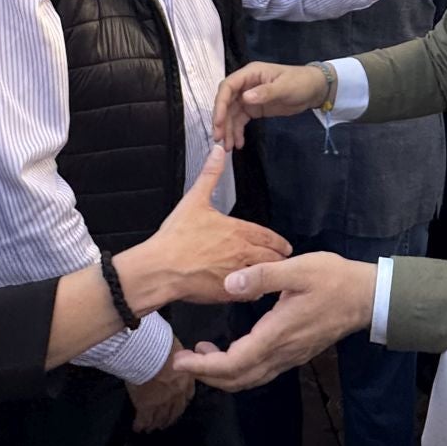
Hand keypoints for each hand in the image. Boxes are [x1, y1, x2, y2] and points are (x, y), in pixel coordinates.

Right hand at [124, 146, 290, 306]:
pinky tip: (251, 289)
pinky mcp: (228, 292)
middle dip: (279, 259)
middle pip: (272, 257)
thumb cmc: (175, 237)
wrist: (161, 268)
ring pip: (264, 276)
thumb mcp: (194, 200)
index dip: (279, 242)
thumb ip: (210, 175)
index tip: (285, 246)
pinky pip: (249, 293)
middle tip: (283, 261)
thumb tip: (218, 152)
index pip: (268, 237)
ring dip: (269, 275)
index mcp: (237, 230)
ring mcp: (237, 273)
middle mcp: (242, 252)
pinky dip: (253, 291)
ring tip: (270, 276)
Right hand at [128, 343, 194, 432]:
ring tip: (151, 428)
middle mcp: (176, 394)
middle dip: (170, 417)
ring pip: (160, 417)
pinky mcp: (146, 406)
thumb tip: (172, 357)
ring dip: (156, 423)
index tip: (179, 406)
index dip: (182, 402)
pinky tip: (137, 427)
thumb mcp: (175, 350)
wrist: (148, 351)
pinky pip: (143, 419)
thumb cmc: (161, 344)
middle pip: (175, 410)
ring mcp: (161, 402)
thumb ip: (177, 359)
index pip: (187, 395)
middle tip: (164, 424)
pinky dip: (140, 424)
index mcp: (186, 379)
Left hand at [171, 253, 375, 391]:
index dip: (203, 368)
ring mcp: (290, 356)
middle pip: (238, 379)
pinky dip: (240, 369)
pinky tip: (231, 351)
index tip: (180, 361)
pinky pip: (261, 372)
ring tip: (202, 355)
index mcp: (277, 334)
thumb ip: (263, 276)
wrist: (366, 297)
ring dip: (223, 374)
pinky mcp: (295, 353)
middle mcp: (282, 352)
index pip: (233, 363)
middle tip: (183, 360)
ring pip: (250, 379)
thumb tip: (229, 283)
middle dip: (207, 375)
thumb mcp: (298, 269)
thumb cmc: (333, 280)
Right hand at [212, 62, 329, 149]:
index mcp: (250, 74)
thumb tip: (245, 98)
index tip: (218, 121)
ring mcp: (248, 97)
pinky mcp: (254, 109)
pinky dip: (238, 131)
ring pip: (231, 114)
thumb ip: (265, 92)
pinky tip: (239, 143)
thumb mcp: (285, 87)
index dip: (220, 104)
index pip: (228, 87)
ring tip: (228, 147)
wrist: (314, 90)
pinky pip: (240, 120)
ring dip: (228, 129)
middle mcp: (246, 85)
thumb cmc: (300, 82)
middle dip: (221, 120)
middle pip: (226, 102)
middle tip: (219, 139)